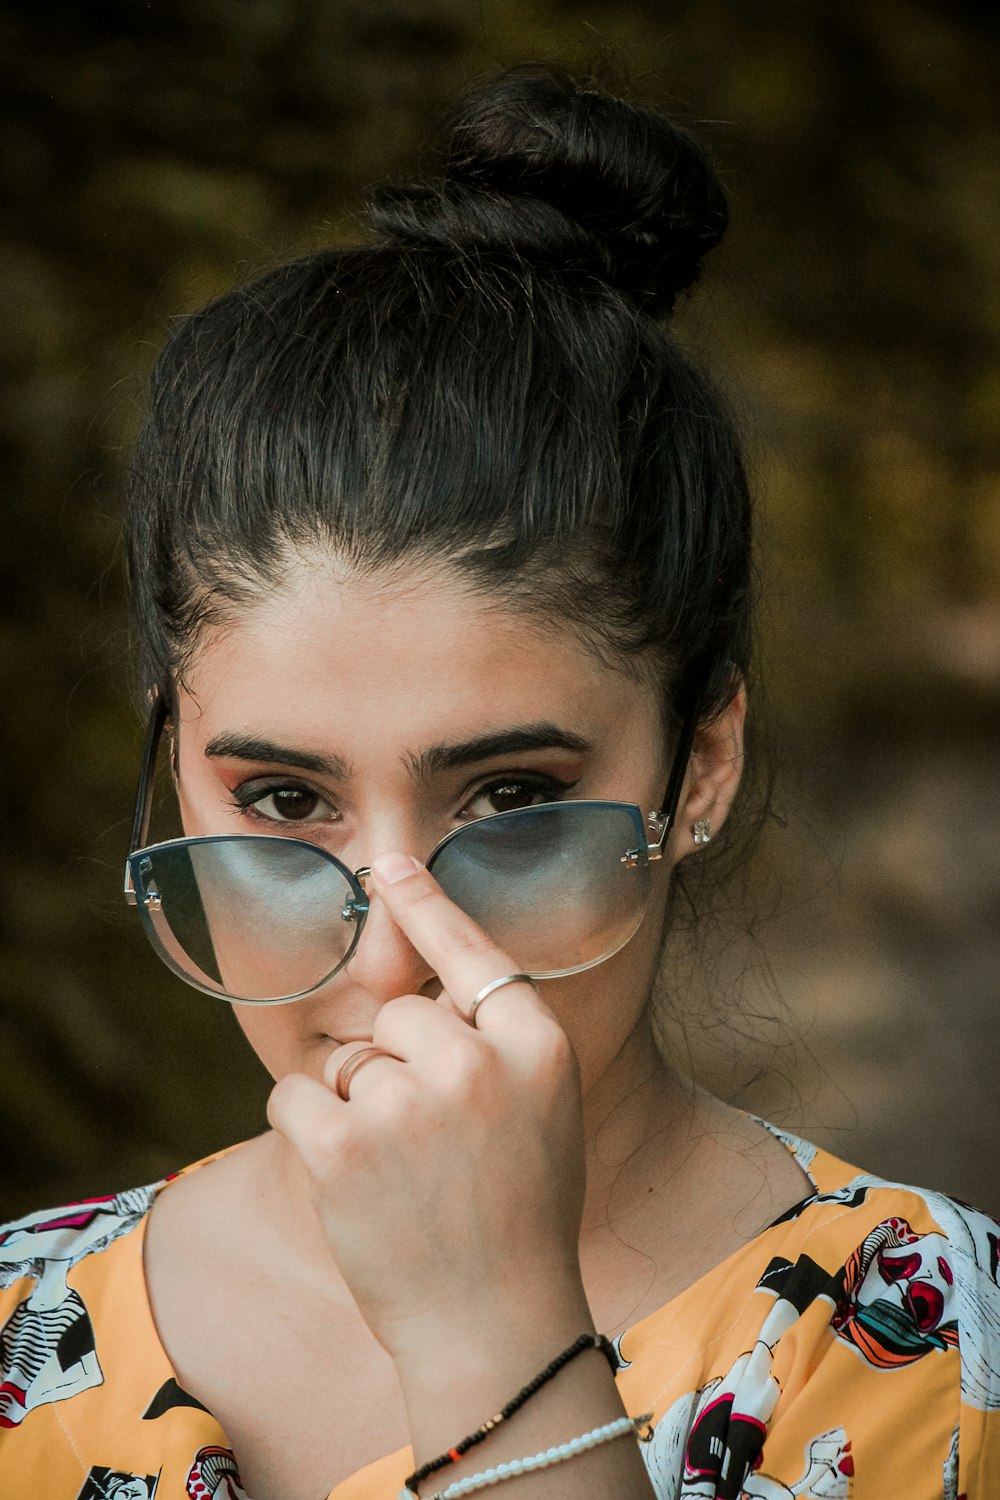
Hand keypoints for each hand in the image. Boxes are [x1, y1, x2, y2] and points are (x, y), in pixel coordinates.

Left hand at [266, 851, 589, 1365]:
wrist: (495, 1327)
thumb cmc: (518, 1215)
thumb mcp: (541, 1111)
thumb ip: (492, 1043)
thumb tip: (415, 989)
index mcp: (539, 1048)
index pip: (476, 953)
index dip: (429, 905)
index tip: (389, 865)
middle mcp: (479, 1062)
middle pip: (398, 1016)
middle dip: (393, 1066)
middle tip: (427, 1144)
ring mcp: (412, 1103)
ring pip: (345, 1061)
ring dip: (352, 1107)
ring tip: (399, 1177)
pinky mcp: (347, 1147)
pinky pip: (295, 1097)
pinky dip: (306, 1130)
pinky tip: (349, 1180)